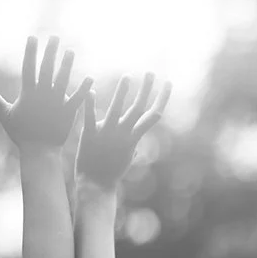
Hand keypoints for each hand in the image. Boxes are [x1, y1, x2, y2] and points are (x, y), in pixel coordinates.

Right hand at [0, 36, 92, 150]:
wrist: (40, 151)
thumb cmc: (22, 133)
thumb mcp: (5, 115)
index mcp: (28, 93)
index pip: (28, 67)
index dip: (31, 52)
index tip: (33, 38)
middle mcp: (42, 95)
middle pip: (46, 69)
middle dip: (50, 52)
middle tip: (54, 37)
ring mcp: (56, 103)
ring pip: (62, 80)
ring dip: (67, 65)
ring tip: (71, 51)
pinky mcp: (69, 113)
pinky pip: (78, 99)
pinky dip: (84, 89)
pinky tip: (90, 78)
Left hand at [76, 73, 170, 189]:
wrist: (96, 184)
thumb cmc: (111, 171)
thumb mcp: (125, 157)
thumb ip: (131, 147)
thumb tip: (136, 147)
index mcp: (133, 136)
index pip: (153, 114)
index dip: (161, 98)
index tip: (167, 83)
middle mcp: (123, 133)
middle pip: (139, 108)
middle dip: (146, 90)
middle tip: (150, 73)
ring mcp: (107, 134)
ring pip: (117, 110)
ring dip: (123, 94)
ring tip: (128, 77)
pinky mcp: (89, 136)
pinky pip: (90, 118)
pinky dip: (90, 105)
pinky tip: (90, 92)